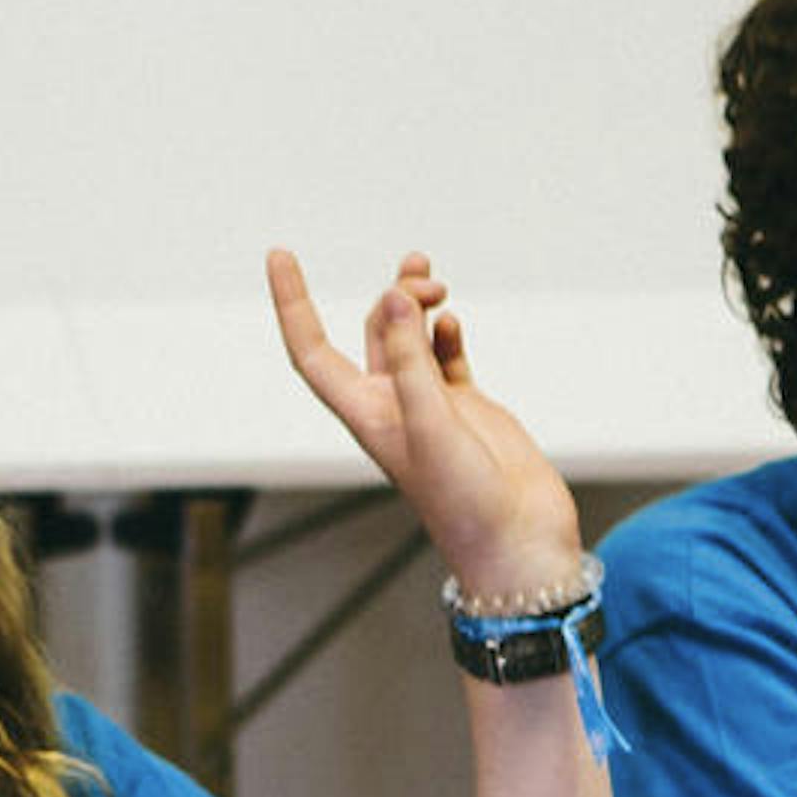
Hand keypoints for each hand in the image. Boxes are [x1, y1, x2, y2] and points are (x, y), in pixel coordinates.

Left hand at [265, 249, 585, 600]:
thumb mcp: (432, 424)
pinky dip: (444, 331)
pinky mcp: (466, 408)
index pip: (311, 350)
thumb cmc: (467, 500)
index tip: (280, 254)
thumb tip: (395, 297)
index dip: (292, 304)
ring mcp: (429, 406)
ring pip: (409, 338)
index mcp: (366, 415)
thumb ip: (412, 359)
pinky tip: (452, 321)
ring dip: (416, 304)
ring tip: (435, 282)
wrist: (517, 541)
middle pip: (372, 332)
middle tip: (425, 279)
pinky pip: (444, 355)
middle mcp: (391, 407)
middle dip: (392, 296)